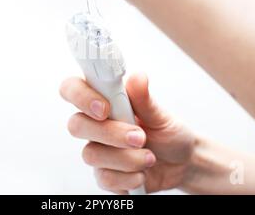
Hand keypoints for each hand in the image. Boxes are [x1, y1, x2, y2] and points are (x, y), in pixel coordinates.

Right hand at [60, 73, 196, 193]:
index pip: (73, 88)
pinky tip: (142, 173)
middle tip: (139, 137)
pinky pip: (104, 178)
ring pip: (91, 154)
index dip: (80, 96)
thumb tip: (138, 77)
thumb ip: (144, 99)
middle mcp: (96, 124)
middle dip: (109, 133)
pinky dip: (128, 177)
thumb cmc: (167, 133)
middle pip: (76, 125)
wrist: (182, 164)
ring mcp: (98, 149)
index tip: (104, 108)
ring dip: (125, 158)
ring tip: (150, 157)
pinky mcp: (105, 174)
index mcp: (104, 100)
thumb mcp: (161, 115)